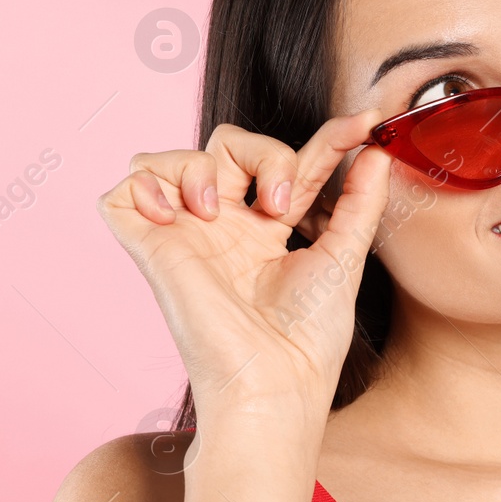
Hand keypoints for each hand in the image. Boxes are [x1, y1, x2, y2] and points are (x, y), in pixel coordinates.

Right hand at [96, 112, 390, 428]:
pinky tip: (183, 214)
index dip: (328, 139)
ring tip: (223, 212)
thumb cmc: (309, 338)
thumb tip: (377, 150)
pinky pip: (123, 188)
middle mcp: (226, 228)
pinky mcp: (151, 247)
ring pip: (175, 156)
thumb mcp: (346, 256)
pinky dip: (149, 183)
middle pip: (230, 144)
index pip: (292, 164)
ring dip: (205, 167)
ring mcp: (187, 235)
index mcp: (270, 232)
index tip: (367, 122)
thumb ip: (361, 201)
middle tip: (281, 206)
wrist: (273, 380)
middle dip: (265, 155)